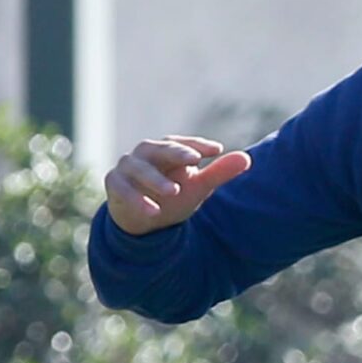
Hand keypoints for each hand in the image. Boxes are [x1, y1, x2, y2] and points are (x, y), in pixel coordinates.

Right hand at [105, 135, 250, 235]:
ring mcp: (127, 168)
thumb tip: (247, 159)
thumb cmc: (174, 195)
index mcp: (167, 149)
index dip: (198, 144)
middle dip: (176, 152)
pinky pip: (122, 189)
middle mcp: (145, 154)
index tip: (217, 150)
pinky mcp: (114, 185)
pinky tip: (153, 212)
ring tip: (174, 192)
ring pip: (139, 168)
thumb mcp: (199, 186)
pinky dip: (136, 199)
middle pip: (159, 148)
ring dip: (156, 180)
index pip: (182, 143)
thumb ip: (219, 172)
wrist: (146, 219)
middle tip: (194, 160)